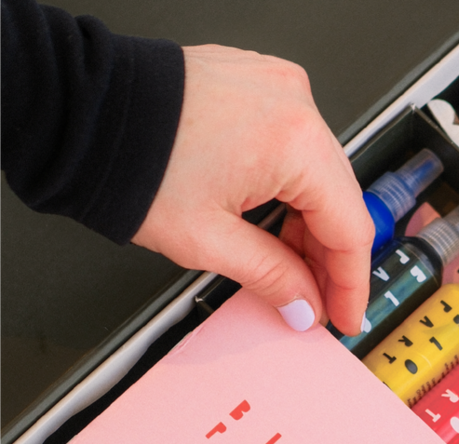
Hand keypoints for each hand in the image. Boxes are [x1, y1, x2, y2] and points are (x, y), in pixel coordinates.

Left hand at [133, 44, 373, 334]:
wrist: (81, 113)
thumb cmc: (130, 161)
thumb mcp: (209, 241)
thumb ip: (272, 278)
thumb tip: (305, 305)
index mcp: (293, 141)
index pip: (350, 229)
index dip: (352, 284)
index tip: (346, 315)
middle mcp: (296, 106)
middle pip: (340, 201)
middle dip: (330, 260)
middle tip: (317, 302)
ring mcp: (279, 90)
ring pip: (321, 176)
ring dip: (311, 227)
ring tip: (289, 269)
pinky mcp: (259, 88)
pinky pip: (297, 149)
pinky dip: (292, 191)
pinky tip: (277, 225)